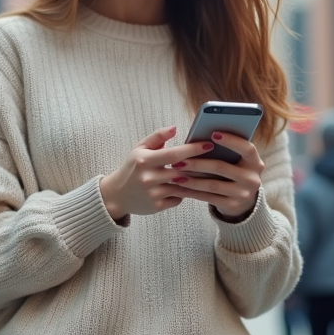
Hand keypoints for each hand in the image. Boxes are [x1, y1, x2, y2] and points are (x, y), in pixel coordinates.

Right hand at [99, 126, 214, 221]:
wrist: (117, 195)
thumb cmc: (132, 168)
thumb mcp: (139, 148)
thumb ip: (157, 137)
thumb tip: (175, 128)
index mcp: (144, 160)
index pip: (174, 154)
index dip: (193, 149)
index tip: (208, 145)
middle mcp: (148, 177)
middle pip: (182, 171)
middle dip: (200, 165)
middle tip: (216, 159)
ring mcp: (153, 194)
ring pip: (183, 186)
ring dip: (196, 180)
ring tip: (209, 173)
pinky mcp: (157, 207)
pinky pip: (178, 198)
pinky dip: (184, 192)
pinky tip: (189, 187)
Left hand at [169, 131, 262, 220]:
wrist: (244, 202)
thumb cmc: (235, 172)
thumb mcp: (238, 162)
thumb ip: (226, 151)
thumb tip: (199, 140)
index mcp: (255, 162)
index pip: (247, 149)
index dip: (231, 141)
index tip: (213, 134)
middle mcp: (252, 179)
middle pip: (221, 168)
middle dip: (197, 163)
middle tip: (178, 160)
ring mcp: (242, 194)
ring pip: (212, 184)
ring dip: (191, 179)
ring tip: (175, 173)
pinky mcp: (231, 205)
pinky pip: (208, 197)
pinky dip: (191, 191)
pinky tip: (179, 186)